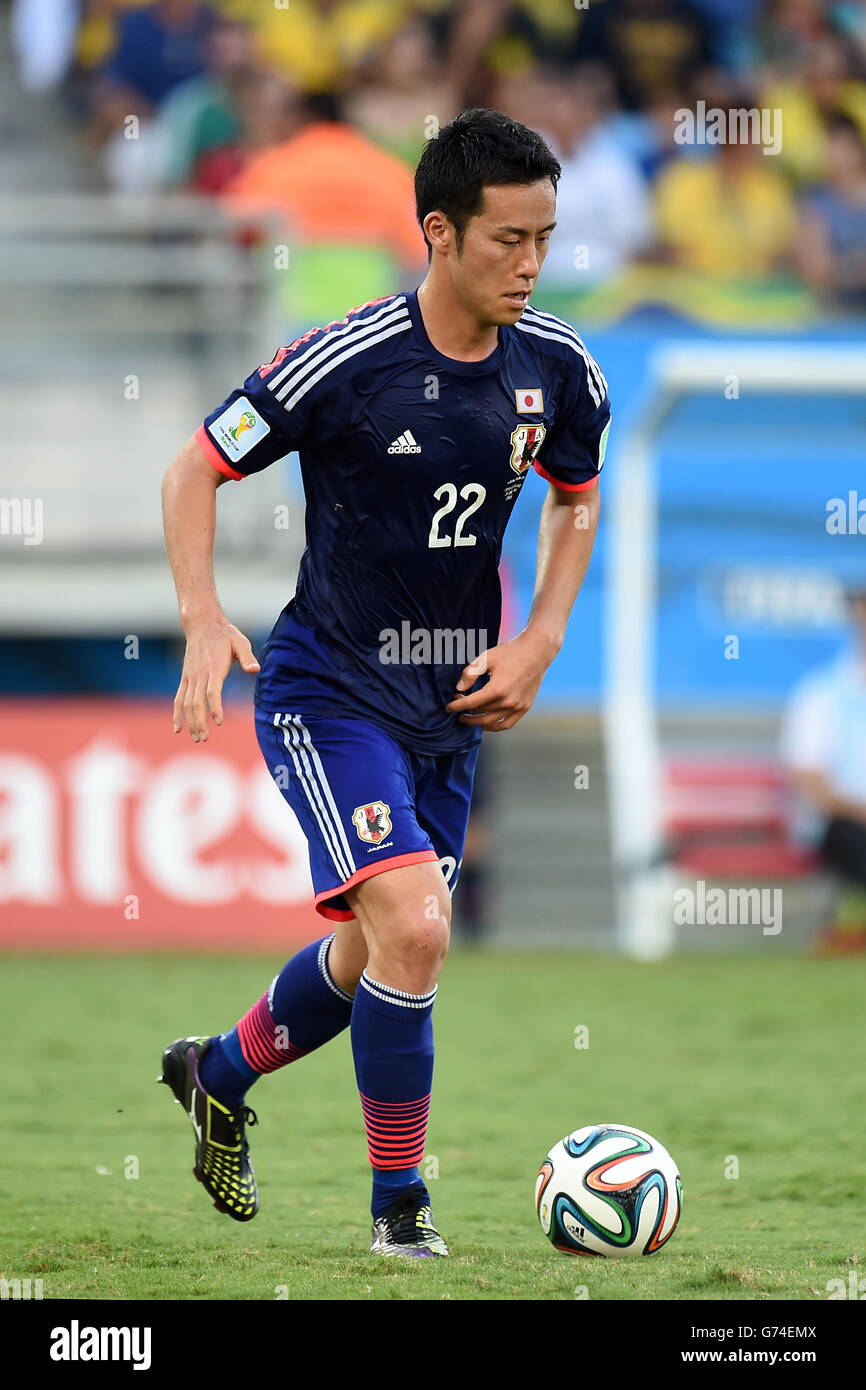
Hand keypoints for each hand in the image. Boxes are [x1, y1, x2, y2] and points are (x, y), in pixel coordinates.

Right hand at [173, 618, 259, 741]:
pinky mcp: (185, 678)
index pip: (212, 692)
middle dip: (200, 722)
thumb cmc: (225, 634)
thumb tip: (255, 669)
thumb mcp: (240, 641)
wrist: (202, 624)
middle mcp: (199, 674)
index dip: (215, 707)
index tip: (219, 721)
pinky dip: (177, 714)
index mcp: (214, 668)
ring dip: (190, 722)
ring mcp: (190, 677)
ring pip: (187, 703)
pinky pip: (179, 698)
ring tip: (197, 738)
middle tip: (205, 738)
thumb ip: (247, 657)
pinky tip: (177, 729)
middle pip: (197, 702)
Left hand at [445, 630, 556, 731]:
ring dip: (477, 722)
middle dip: (465, 711)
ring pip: (492, 722)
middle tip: (457, 706)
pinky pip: (508, 723)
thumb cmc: (511, 652)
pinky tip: (486, 724)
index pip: (471, 703)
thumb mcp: (486, 658)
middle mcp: (508, 701)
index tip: (448, 707)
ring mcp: (518, 706)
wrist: (537, 651)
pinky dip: (495, 726)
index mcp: (497, 689)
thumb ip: (470, 673)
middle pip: (480, 713)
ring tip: (467, 719)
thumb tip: (459, 688)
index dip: (457, 706)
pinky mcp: (525, 707)